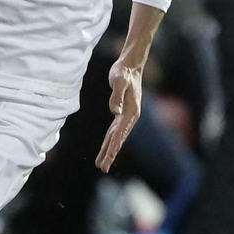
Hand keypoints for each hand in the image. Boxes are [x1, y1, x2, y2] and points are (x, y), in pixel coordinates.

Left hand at [95, 57, 143, 172]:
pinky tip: (106, 148)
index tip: (107, 160)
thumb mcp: (119, 81)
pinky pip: (114, 130)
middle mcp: (130, 117)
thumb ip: (117, 95)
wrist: (130, 66)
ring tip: (102, 164)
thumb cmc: (124, 72)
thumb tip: (115, 111)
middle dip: (110, 154)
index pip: (120, 134)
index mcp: (131, 112)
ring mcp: (127, 116)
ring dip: (109, 150)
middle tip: (102, 168)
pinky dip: (110, 140)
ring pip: (116, 137)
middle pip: (118, 139)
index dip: (113, 148)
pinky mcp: (122, 112)